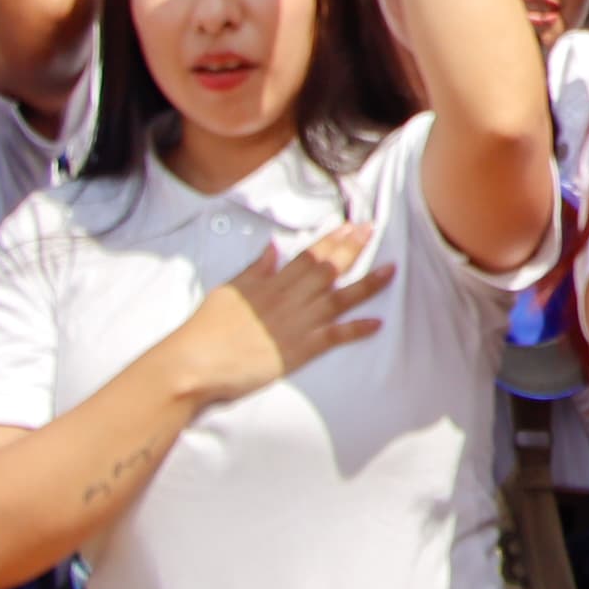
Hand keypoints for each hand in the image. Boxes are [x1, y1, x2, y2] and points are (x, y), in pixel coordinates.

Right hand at [165, 226, 394, 406]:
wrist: (197, 362)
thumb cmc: (207, 328)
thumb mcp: (230, 290)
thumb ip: (255, 269)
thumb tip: (273, 248)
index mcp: (272, 282)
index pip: (309, 255)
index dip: (332, 239)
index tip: (351, 226)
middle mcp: (289, 299)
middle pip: (328, 269)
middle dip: (353, 249)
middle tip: (373, 232)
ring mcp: (297, 324)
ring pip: (339, 298)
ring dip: (367, 284)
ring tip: (391, 271)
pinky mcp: (299, 350)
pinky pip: (334, 337)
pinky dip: (357, 329)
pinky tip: (377, 323)